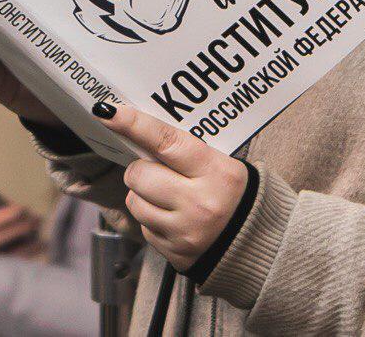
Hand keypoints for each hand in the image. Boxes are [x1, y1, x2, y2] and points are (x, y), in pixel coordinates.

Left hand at [93, 102, 247, 270]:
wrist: (257, 242)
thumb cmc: (233, 193)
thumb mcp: (220, 164)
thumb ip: (183, 151)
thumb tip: (136, 130)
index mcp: (215, 172)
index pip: (165, 141)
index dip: (133, 124)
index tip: (107, 112)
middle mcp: (200, 203)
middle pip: (139, 174)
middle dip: (141, 170)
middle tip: (158, 171)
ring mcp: (186, 231)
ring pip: (135, 202)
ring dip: (143, 196)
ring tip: (168, 197)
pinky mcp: (175, 253)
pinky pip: (143, 227)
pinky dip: (152, 220)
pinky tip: (174, 218)